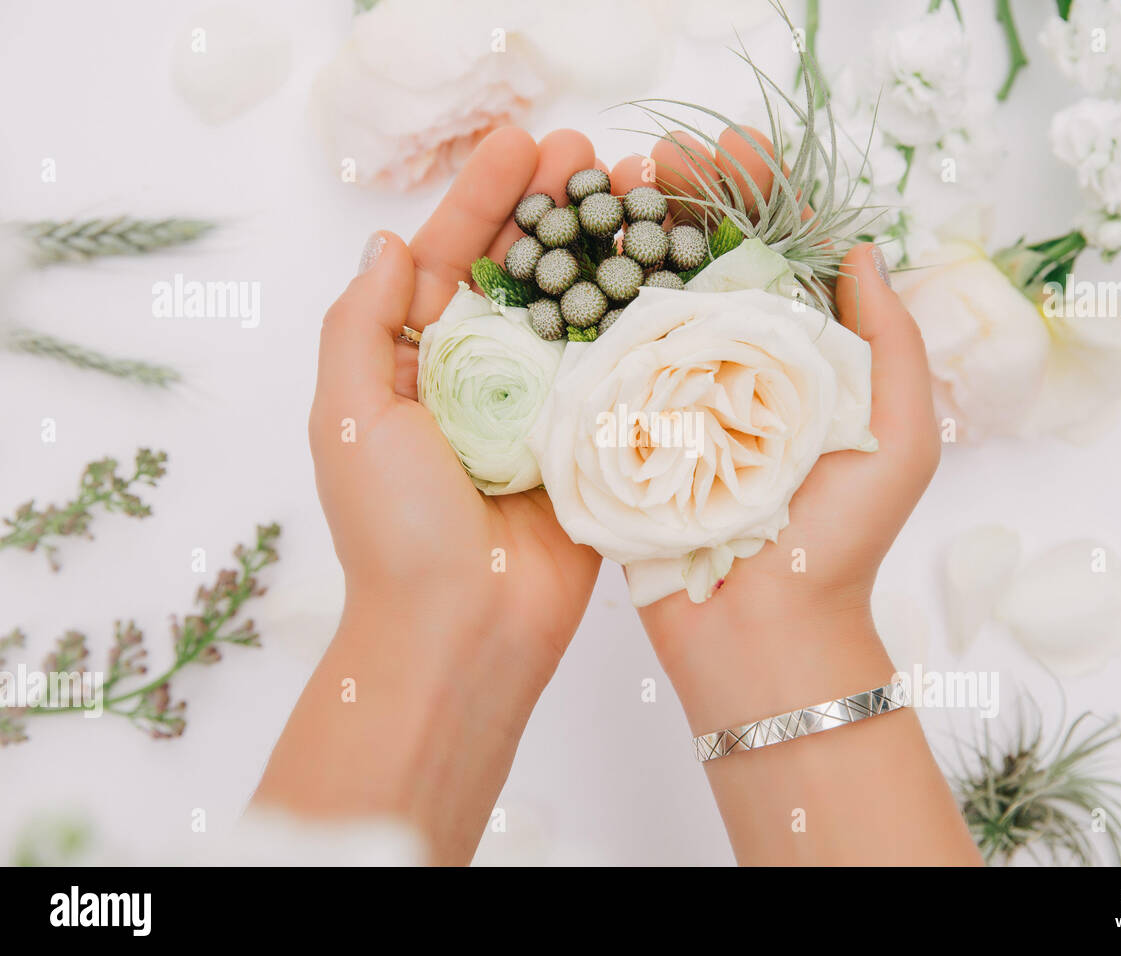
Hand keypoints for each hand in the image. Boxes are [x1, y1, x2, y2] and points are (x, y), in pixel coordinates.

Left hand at [308, 126, 603, 667]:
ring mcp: (537, 411)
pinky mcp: (588, 443)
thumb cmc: (394, 529)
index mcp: (409, 367)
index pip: (445, 260)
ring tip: (635, 191)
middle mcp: (476, 381)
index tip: (522, 143)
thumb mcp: (347, 414)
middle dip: (550, 210)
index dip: (481, 200)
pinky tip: (662, 270)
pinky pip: (612, 372)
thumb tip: (386, 243)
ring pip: (570, 311)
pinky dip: (635, 320)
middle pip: (517, 274)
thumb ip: (361, 324)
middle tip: (591, 152)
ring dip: (599, 250)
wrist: (464, 633)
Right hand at [608, 130, 977, 865]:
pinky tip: (570, 264)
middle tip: (651, 163)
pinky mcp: (628, 431)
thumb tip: (865, 250)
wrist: (765, 632)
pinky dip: (588, 307)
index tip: (729, 149)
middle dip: (681, 201)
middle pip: (707, 261)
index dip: (757, 192)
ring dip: (629, 238)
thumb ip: (891, 342)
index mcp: (805, 358)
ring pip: (651, 297)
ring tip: (606, 194)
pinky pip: (606, 359)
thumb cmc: (841, 540)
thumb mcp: (899, 436)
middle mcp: (739, 367)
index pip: (782, 253)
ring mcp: (678, 397)